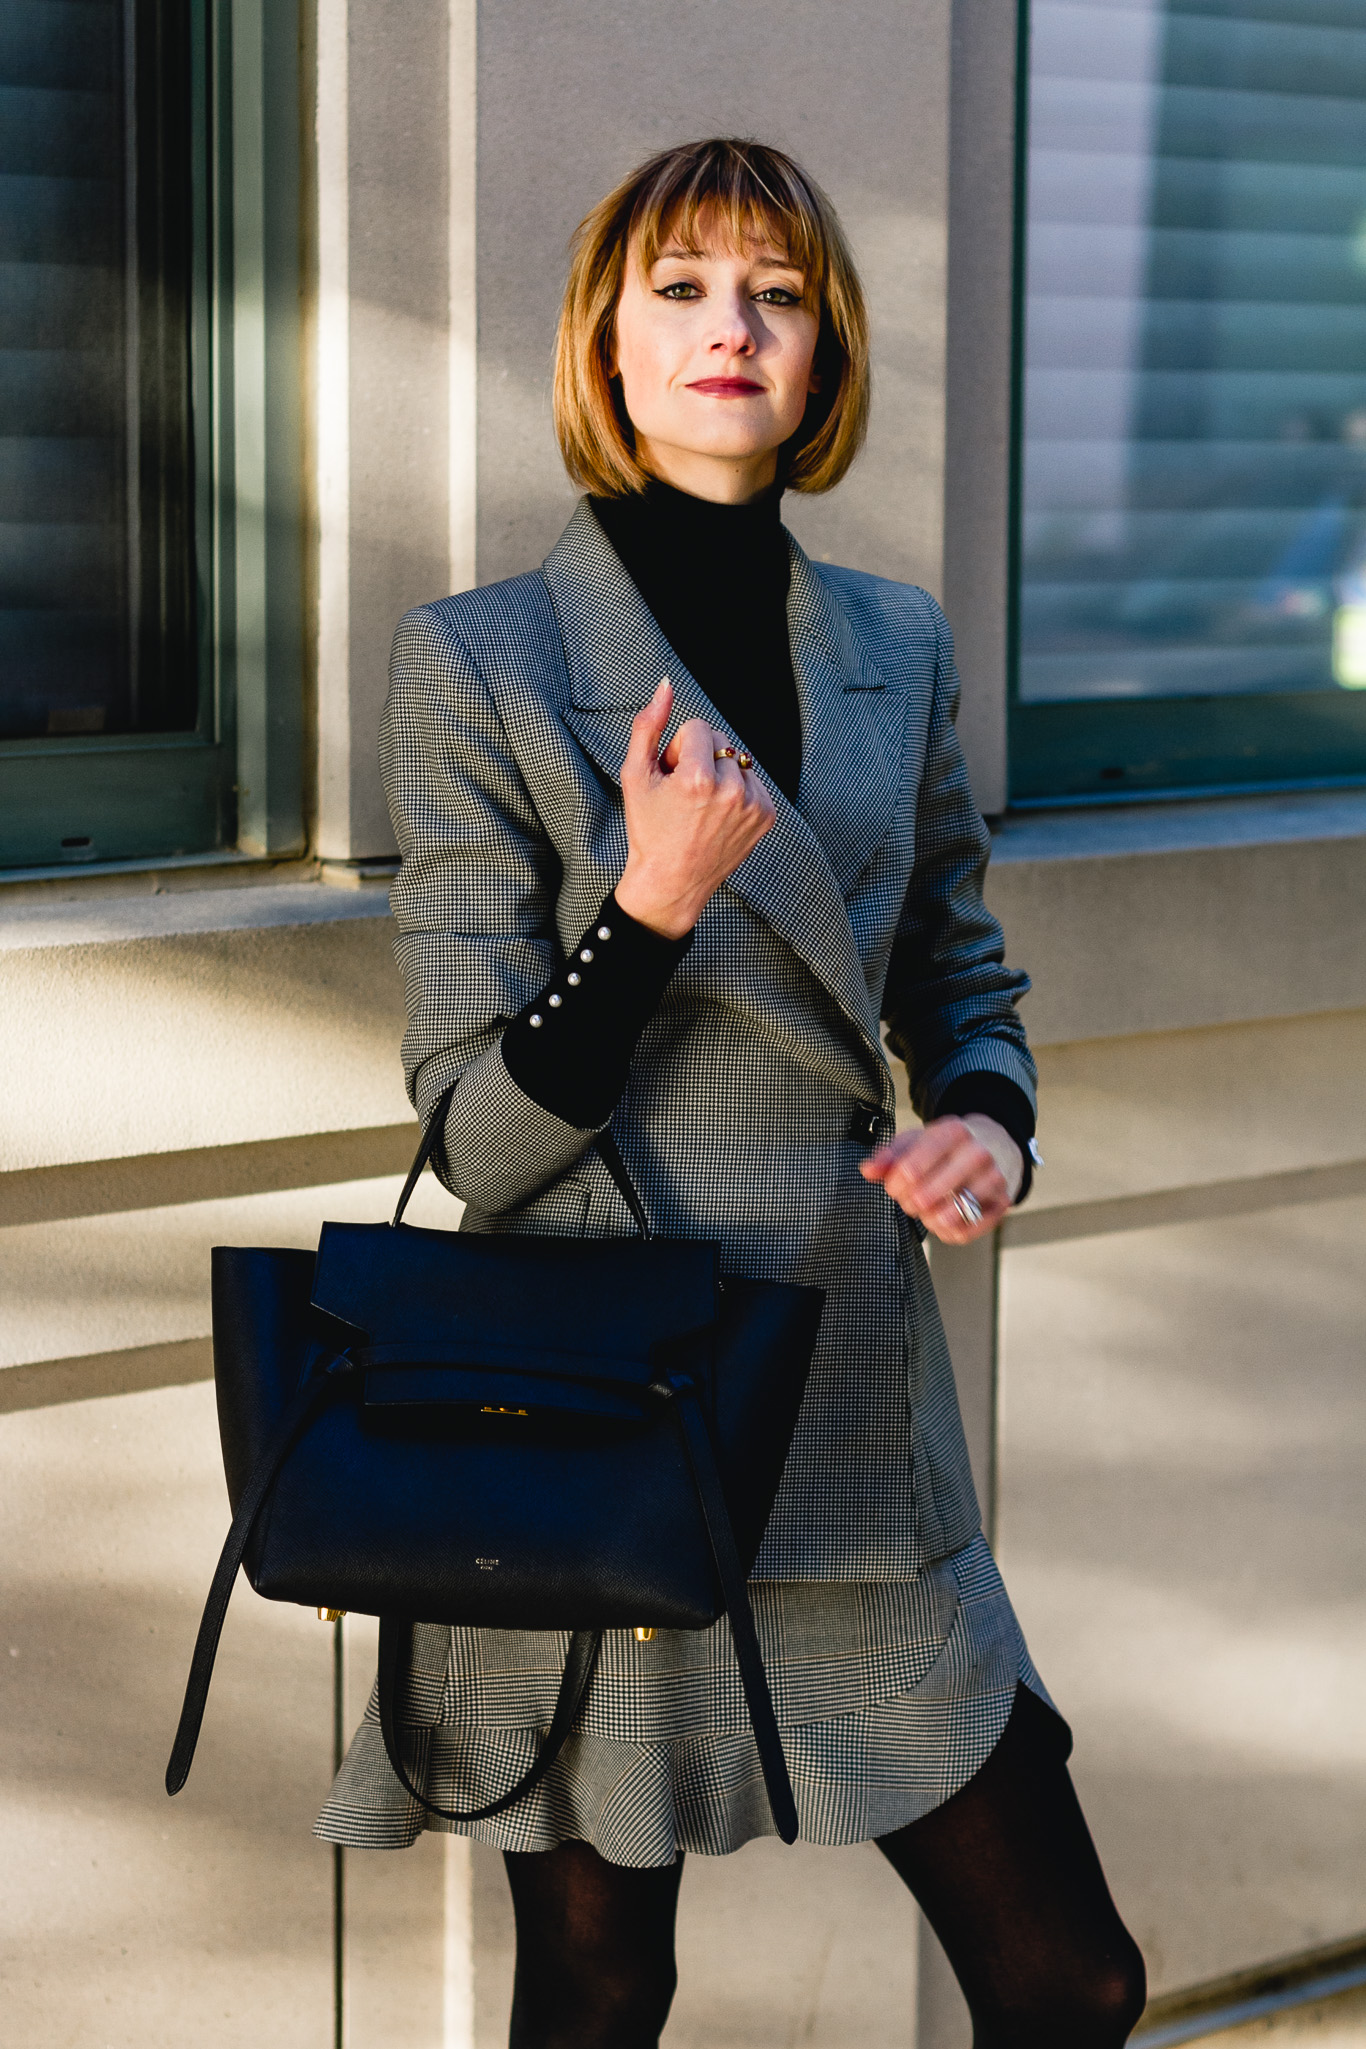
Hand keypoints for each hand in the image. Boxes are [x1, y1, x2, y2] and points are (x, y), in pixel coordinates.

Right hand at [615, 678, 776, 938]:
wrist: (671, 882)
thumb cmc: (648, 829)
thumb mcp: (635, 775)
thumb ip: (647, 725)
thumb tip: (666, 684)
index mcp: (697, 778)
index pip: (697, 727)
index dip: (678, 750)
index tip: (671, 778)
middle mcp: (730, 790)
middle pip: (720, 740)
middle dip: (701, 759)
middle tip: (685, 795)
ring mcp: (752, 805)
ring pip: (738, 760)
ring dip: (721, 774)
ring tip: (702, 808)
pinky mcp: (766, 816)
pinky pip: (754, 781)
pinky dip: (738, 792)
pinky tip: (720, 816)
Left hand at [859, 1114, 1020, 1244]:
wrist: (994, 1145)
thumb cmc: (948, 1147)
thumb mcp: (917, 1140)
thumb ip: (888, 1155)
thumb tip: (868, 1170)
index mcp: (953, 1132)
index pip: (909, 1170)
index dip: (894, 1185)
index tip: (893, 1187)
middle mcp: (977, 1154)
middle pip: (924, 1197)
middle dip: (909, 1203)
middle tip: (910, 1199)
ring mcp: (993, 1180)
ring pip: (946, 1218)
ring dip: (928, 1219)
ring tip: (928, 1209)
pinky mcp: (1002, 1204)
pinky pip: (965, 1232)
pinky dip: (947, 1231)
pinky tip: (944, 1218)